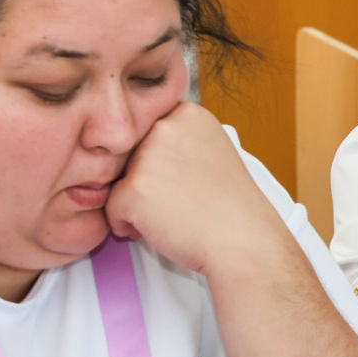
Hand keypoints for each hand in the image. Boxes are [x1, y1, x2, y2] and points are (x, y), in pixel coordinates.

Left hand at [105, 101, 289, 274]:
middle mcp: (166, 127)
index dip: (162, 164)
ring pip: (119, 183)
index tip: (187, 179)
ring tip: (176, 213)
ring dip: (138, 204)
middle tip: (183, 199)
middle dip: (147, 182)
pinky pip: (112, 210)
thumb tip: (137, 150)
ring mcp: (149, 157)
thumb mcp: (212, 153)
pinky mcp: (135, 188)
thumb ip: (176, 142)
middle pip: (129, 158)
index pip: (147, 135)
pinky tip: (164, 227)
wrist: (244, 242)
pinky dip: (130, 226)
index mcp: (188, 114)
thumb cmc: (231, 207)